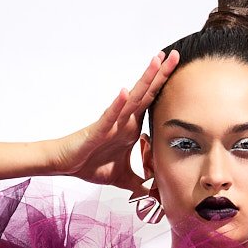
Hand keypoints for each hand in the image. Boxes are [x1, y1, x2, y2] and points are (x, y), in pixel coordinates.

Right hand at [49, 50, 180, 193]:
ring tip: (156, 60)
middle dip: (161, 73)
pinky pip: (109, 116)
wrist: (66, 165)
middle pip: (146, 93)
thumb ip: (141, 184)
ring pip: (131, 98)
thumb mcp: (124, 178)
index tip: (180, 70)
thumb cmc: (90, 165)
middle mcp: (124, 120)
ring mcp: (112, 122)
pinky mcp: (98, 130)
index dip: (165, 86)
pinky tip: (124, 92)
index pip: (153, 103)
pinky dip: (117, 104)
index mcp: (132, 127)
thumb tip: (157, 194)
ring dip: (144, 79)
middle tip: (175, 54)